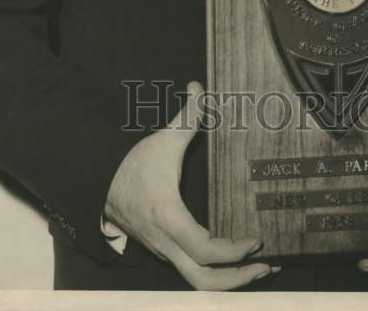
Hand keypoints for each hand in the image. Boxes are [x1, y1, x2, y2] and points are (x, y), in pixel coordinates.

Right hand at [105, 81, 278, 289]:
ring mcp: (165, 251)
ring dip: (230, 280)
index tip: (255, 239)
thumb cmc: (134, 166)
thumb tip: (199, 86)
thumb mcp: (163, 139)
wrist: (100, 184)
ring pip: (198, 281)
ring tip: (259, 268)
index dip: (233, 252)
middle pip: (204, 281)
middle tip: (267, 265)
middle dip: (238, 280)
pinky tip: (236, 259)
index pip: (205, 251)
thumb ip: (187, 115)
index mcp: (170, 218)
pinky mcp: (165, 251)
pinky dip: (216, 271)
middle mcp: (167, 244)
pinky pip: (192, 270)